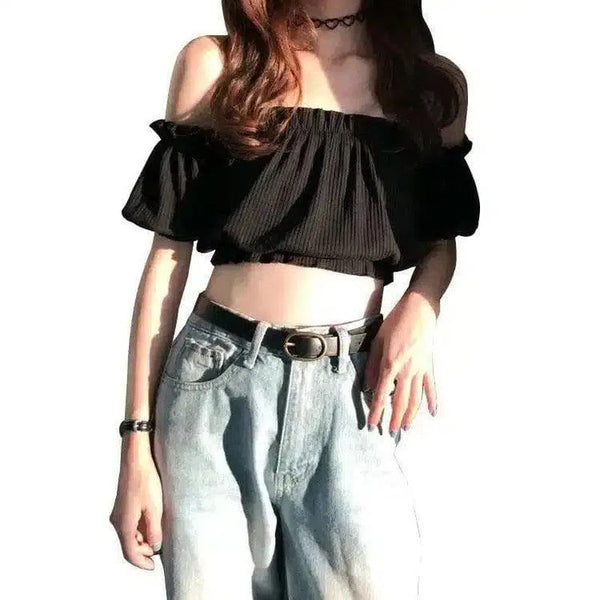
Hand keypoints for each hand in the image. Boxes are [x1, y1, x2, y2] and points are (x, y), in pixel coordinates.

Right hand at [109, 435, 162, 569]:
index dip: (142, 562)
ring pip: (129, 534)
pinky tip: (153, 521)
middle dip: (144, 550)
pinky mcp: (123, 504)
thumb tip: (155, 546)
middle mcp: (117, 521)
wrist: (135, 458)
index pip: (130, 553)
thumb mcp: (155, 508)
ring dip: (143, 538)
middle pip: (129, 544)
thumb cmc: (146, 481)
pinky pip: (130, 523)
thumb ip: (155, 530)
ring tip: (159, 532)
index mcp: (123, 525)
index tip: (153, 566)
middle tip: (160, 546)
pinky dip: (140, 528)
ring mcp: (118, 512)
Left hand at [364, 290, 437, 433]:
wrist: (418, 311)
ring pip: (416, 398)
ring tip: (406, 427)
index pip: (382, 394)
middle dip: (394, 418)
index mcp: (390, 365)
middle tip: (390, 431)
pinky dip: (432, 401)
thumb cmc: (395, 324)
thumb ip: (372, 366)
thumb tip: (369, 386)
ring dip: (411, 414)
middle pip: (401, 401)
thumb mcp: (377, 342)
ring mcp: (420, 369)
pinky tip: (432, 413)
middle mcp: (406, 370)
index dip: (377, 411)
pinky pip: (431, 387)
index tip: (373, 424)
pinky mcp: (429, 366)